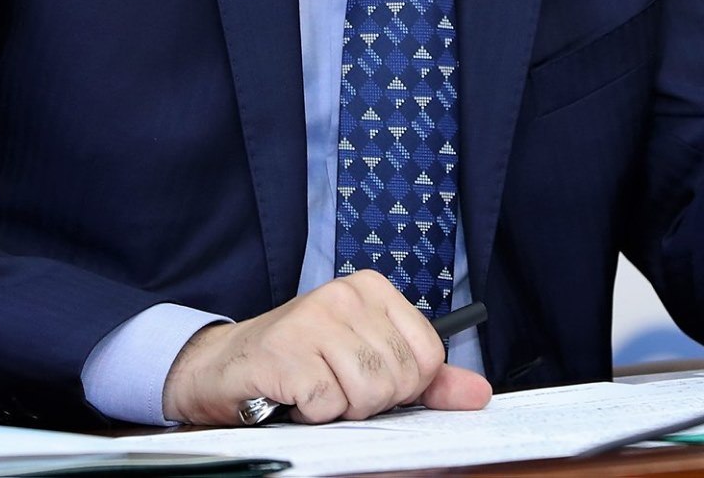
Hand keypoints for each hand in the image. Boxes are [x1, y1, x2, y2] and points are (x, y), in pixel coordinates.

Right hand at [162, 271, 492, 425]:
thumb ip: (426, 379)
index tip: (370, 378)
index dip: (405, 386)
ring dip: (340, 408)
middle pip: (400, 379)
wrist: (224, 366)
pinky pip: (327, 405)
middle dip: (371, 401)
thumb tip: (478, 394)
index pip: (429, 356)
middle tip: (335, 385)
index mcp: (373, 290)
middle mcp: (345, 295)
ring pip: (368, 394)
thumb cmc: (301, 362)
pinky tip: (293, 395)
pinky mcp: (286, 353)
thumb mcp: (368, 361)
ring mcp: (314, 320)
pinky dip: (312, 413)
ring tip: (316, 389)